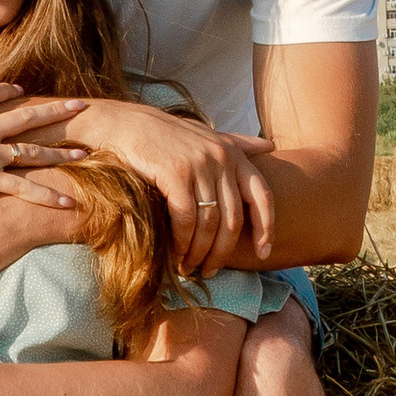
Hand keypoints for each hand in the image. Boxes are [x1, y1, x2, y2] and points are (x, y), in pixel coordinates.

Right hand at [0, 54, 82, 226]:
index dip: (6, 91)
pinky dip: (47, 196)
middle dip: (54, 111)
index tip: (20, 90)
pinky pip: (24, 189)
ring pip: (32, 151)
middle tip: (79, 106)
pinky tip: (69, 201)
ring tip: (85, 153)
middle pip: (24, 117)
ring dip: (60, 152)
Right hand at [68, 99, 277, 272]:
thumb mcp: (207, 135)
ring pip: (209, 223)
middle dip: (222, 252)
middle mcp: (221, 159)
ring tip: (189, 268)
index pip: (262, 196)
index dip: (265, 228)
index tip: (263, 254)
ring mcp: (198, 166)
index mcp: (234, 154)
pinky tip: (175, 254)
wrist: (126, 125)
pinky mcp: (174, 174)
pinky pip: (185, 219)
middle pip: (233, 219)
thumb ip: (238, 144)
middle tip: (210, 271)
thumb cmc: (167, 135)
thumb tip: (269, 146)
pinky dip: (181, 242)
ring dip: (199, 252)